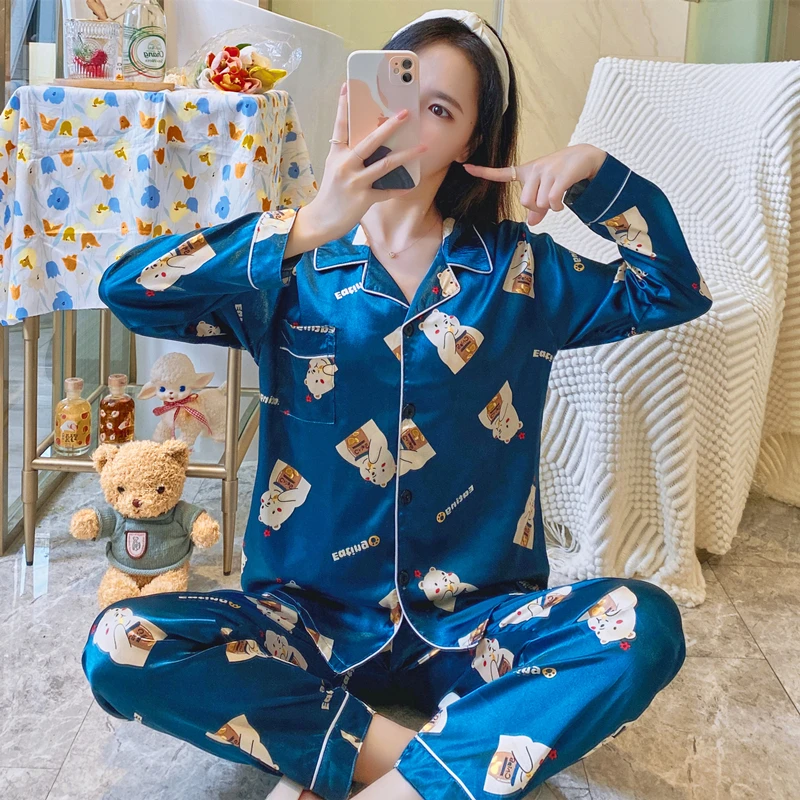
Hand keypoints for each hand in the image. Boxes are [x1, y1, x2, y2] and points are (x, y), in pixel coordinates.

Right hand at [300, 82, 428, 242]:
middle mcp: (345, 165)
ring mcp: (355, 182)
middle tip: (405, 113)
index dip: (344, 105)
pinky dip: (399, 188)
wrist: (321, 219)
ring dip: (406, 155)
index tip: (348, 86)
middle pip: (370, 141)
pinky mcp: (363, 199)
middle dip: (390, 126)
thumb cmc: (332, 192)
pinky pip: (386, 192)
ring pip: (384, 164)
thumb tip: (373, 140)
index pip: (341, 126)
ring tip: (422, 147)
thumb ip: (350, 154)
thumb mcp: (335, 168)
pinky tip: (410, 184)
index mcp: (337, 154)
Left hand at [463, 143, 606, 226]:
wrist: (585, 158)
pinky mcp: (560, 176)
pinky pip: (551, 201)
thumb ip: (538, 208)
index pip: (501, 173)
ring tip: (557, 200)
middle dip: (536, 208)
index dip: (483, 172)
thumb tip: (531, 224)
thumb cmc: (562, 174)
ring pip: (539, 203)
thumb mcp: (547, 190)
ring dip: (549, 208)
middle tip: (547, 205)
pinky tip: (562, 203)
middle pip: (525, 201)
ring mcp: (547, 172)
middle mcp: (534, 170)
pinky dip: (557, 207)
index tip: (465, 167)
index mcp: (527, 172)